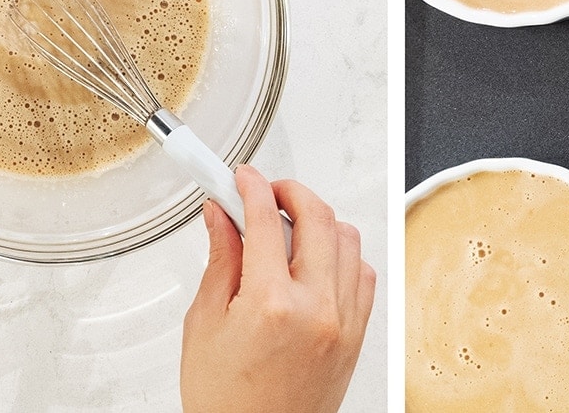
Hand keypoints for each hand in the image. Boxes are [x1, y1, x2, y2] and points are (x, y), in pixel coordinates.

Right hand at [181, 166, 374, 412]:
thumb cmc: (226, 401)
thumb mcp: (205, 324)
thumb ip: (221, 260)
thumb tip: (221, 216)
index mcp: (272, 304)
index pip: (265, 220)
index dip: (250, 187)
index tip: (239, 177)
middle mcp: (317, 310)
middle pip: (317, 217)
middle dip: (288, 191)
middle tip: (263, 192)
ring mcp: (344, 323)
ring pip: (348, 240)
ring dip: (318, 221)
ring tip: (287, 227)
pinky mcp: (357, 336)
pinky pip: (363, 274)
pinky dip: (342, 255)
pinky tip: (315, 260)